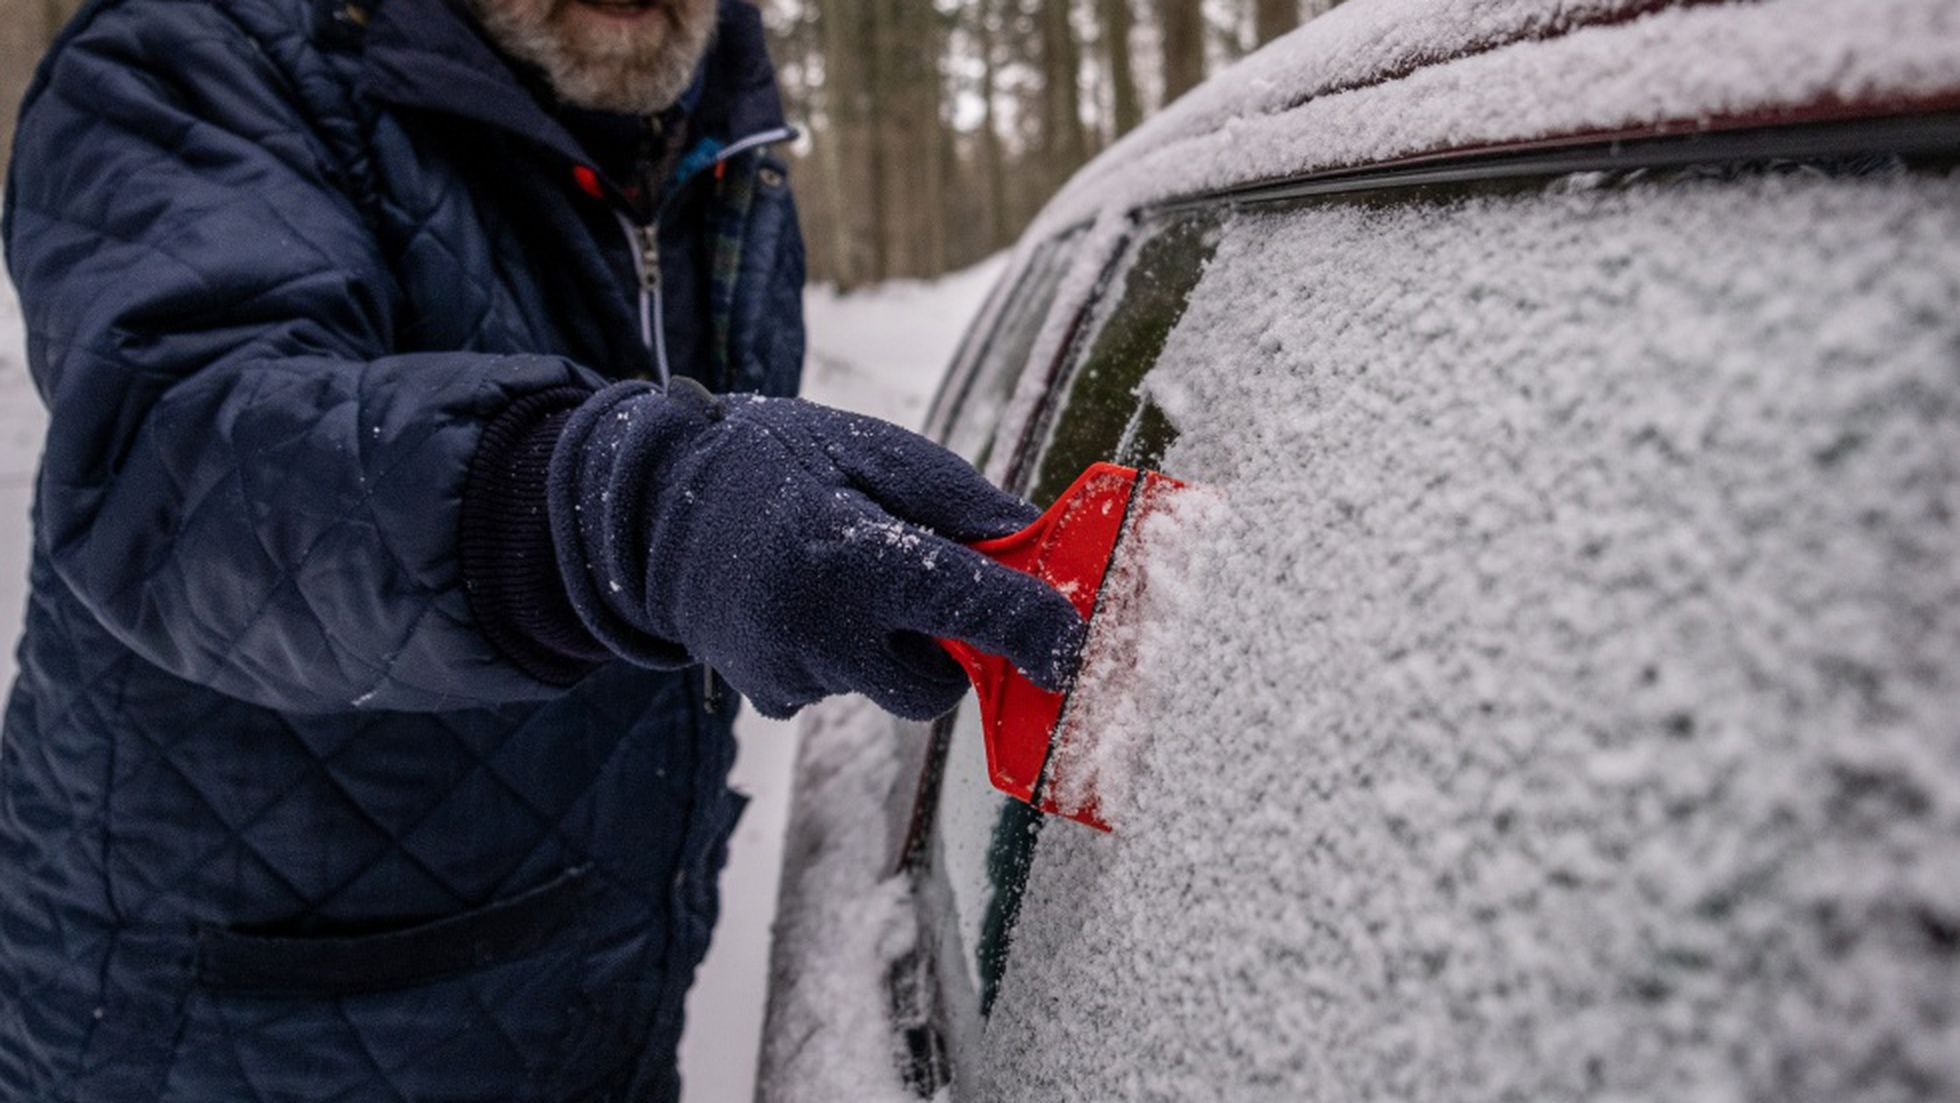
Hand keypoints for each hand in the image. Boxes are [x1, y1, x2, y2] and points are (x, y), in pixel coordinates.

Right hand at [550, 379, 1085, 718]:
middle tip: (931, 583)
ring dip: (896, 643)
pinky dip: (850, 653)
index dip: (1035, 628)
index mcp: (851, 557)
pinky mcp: (774, 698)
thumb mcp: (870, 449)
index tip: (1071, 644)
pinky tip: (810, 602)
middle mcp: (819, 632)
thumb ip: (961, 502)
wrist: (649, 509)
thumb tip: (1040, 545)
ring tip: (844, 574)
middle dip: (955, 645)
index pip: (971, 608)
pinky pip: (847, 687)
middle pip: (938, 681)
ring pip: (890, 683)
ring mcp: (791, 675)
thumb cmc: (774, 462)